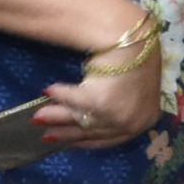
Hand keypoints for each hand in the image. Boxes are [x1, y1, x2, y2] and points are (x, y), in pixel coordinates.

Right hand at [40, 12, 164, 147]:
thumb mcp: (133, 86)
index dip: (88, 141)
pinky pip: (74, 101)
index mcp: (146, 120)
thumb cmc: (137, 57)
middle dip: (67, 134)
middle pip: (93, 132)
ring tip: (37, 117)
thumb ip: (121, 103)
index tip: (71, 143)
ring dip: (57, 117)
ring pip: (81, 120)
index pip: (112, 139)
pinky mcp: (100, 104)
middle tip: (46, 136)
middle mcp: (132, 123)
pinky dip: (60, 95)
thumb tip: (93, 114)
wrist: (134, 40)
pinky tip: (47, 90)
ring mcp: (117, 116)